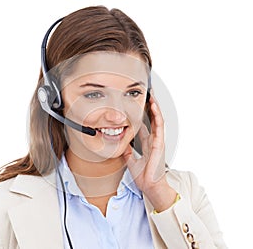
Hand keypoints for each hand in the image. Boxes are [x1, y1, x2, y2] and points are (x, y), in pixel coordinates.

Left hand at [123, 95, 176, 210]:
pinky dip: (157, 115)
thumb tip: (122, 145)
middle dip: (149, 108)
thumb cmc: (144, 176)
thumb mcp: (130, 161)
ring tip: (151, 96)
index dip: (140, 116)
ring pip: (157, 120)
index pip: (144, 126)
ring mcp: (157, 141)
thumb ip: (128, 152)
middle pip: (151, 120)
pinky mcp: (160, 143)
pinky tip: (154, 106)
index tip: (135, 107)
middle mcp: (153, 141)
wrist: (150, 186)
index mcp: (147, 144)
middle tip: (145, 96)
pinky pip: (159, 126)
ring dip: (154, 108)